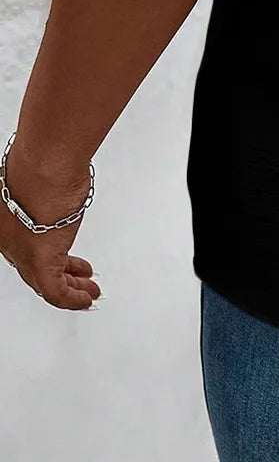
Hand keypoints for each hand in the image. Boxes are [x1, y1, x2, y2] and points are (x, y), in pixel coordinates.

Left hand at [0, 144, 99, 309]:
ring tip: (88, 289)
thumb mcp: (40, 175)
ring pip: (44, 281)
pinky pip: (56, 292)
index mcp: (4, 220)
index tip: (60, 254)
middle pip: (32, 267)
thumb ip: (47, 185)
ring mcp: (23, 252)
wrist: (44, 164)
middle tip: (77, 277)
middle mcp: (9, 241)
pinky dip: (72, 299)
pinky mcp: (42, 261)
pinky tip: (86, 298)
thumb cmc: (41, 162)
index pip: (21, 246)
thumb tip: (63, 178)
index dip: (41, 251)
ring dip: (70, 286)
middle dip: (60, 272)